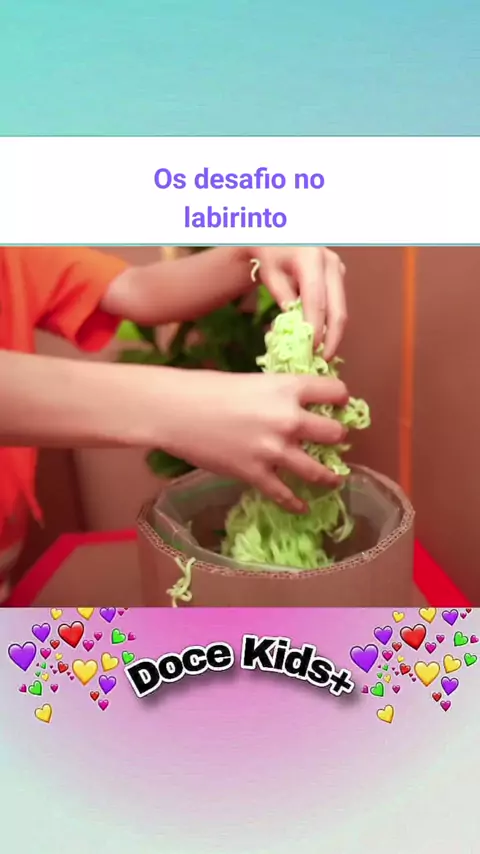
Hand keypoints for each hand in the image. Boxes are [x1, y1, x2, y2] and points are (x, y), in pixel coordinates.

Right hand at [155, 369, 348, 512]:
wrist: (175, 411)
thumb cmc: (206, 389)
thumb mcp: (252, 381)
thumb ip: (277, 395)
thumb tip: (292, 406)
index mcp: (287, 388)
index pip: (336, 390)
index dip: (341, 398)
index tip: (339, 405)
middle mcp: (288, 419)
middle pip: (335, 433)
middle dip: (337, 437)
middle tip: (334, 441)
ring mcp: (274, 450)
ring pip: (319, 470)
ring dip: (330, 476)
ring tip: (334, 479)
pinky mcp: (256, 474)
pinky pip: (285, 495)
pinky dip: (296, 504)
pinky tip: (301, 507)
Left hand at [253, 246, 346, 357]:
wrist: (279, 237)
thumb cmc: (270, 253)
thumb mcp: (270, 274)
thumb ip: (283, 296)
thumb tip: (295, 323)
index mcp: (311, 258)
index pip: (316, 300)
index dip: (315, 326)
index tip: (311, 348)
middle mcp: (331, 263)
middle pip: (337, 308)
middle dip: (332, 337)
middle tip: (324, 359)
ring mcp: (338, 270)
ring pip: (340, 310)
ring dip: (332, 334)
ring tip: (321, 353)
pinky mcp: (339, 277)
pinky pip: (337, 305)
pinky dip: (329, 324)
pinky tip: (321, 339)